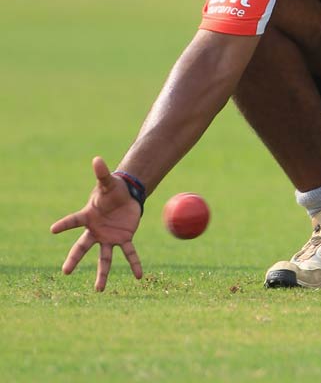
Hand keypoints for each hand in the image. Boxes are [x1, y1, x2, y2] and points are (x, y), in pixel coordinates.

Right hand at [50, 156, 143, 291]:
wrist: (126, 197)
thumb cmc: (113, 190)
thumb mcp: (108, 182)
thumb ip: (102, 173)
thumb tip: (97, 159)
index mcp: (88, 216)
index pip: (73, 221)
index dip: (64, 225)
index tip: (53, 229)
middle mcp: (96, 231)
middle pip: (82, 247)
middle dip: (74, 259)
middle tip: (66, 272)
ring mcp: (109, 237)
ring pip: (104, 258)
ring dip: (102, 273)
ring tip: (99, 289)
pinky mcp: (124, 238)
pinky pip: (129, 253)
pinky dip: (134, 264)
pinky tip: (139, 276)